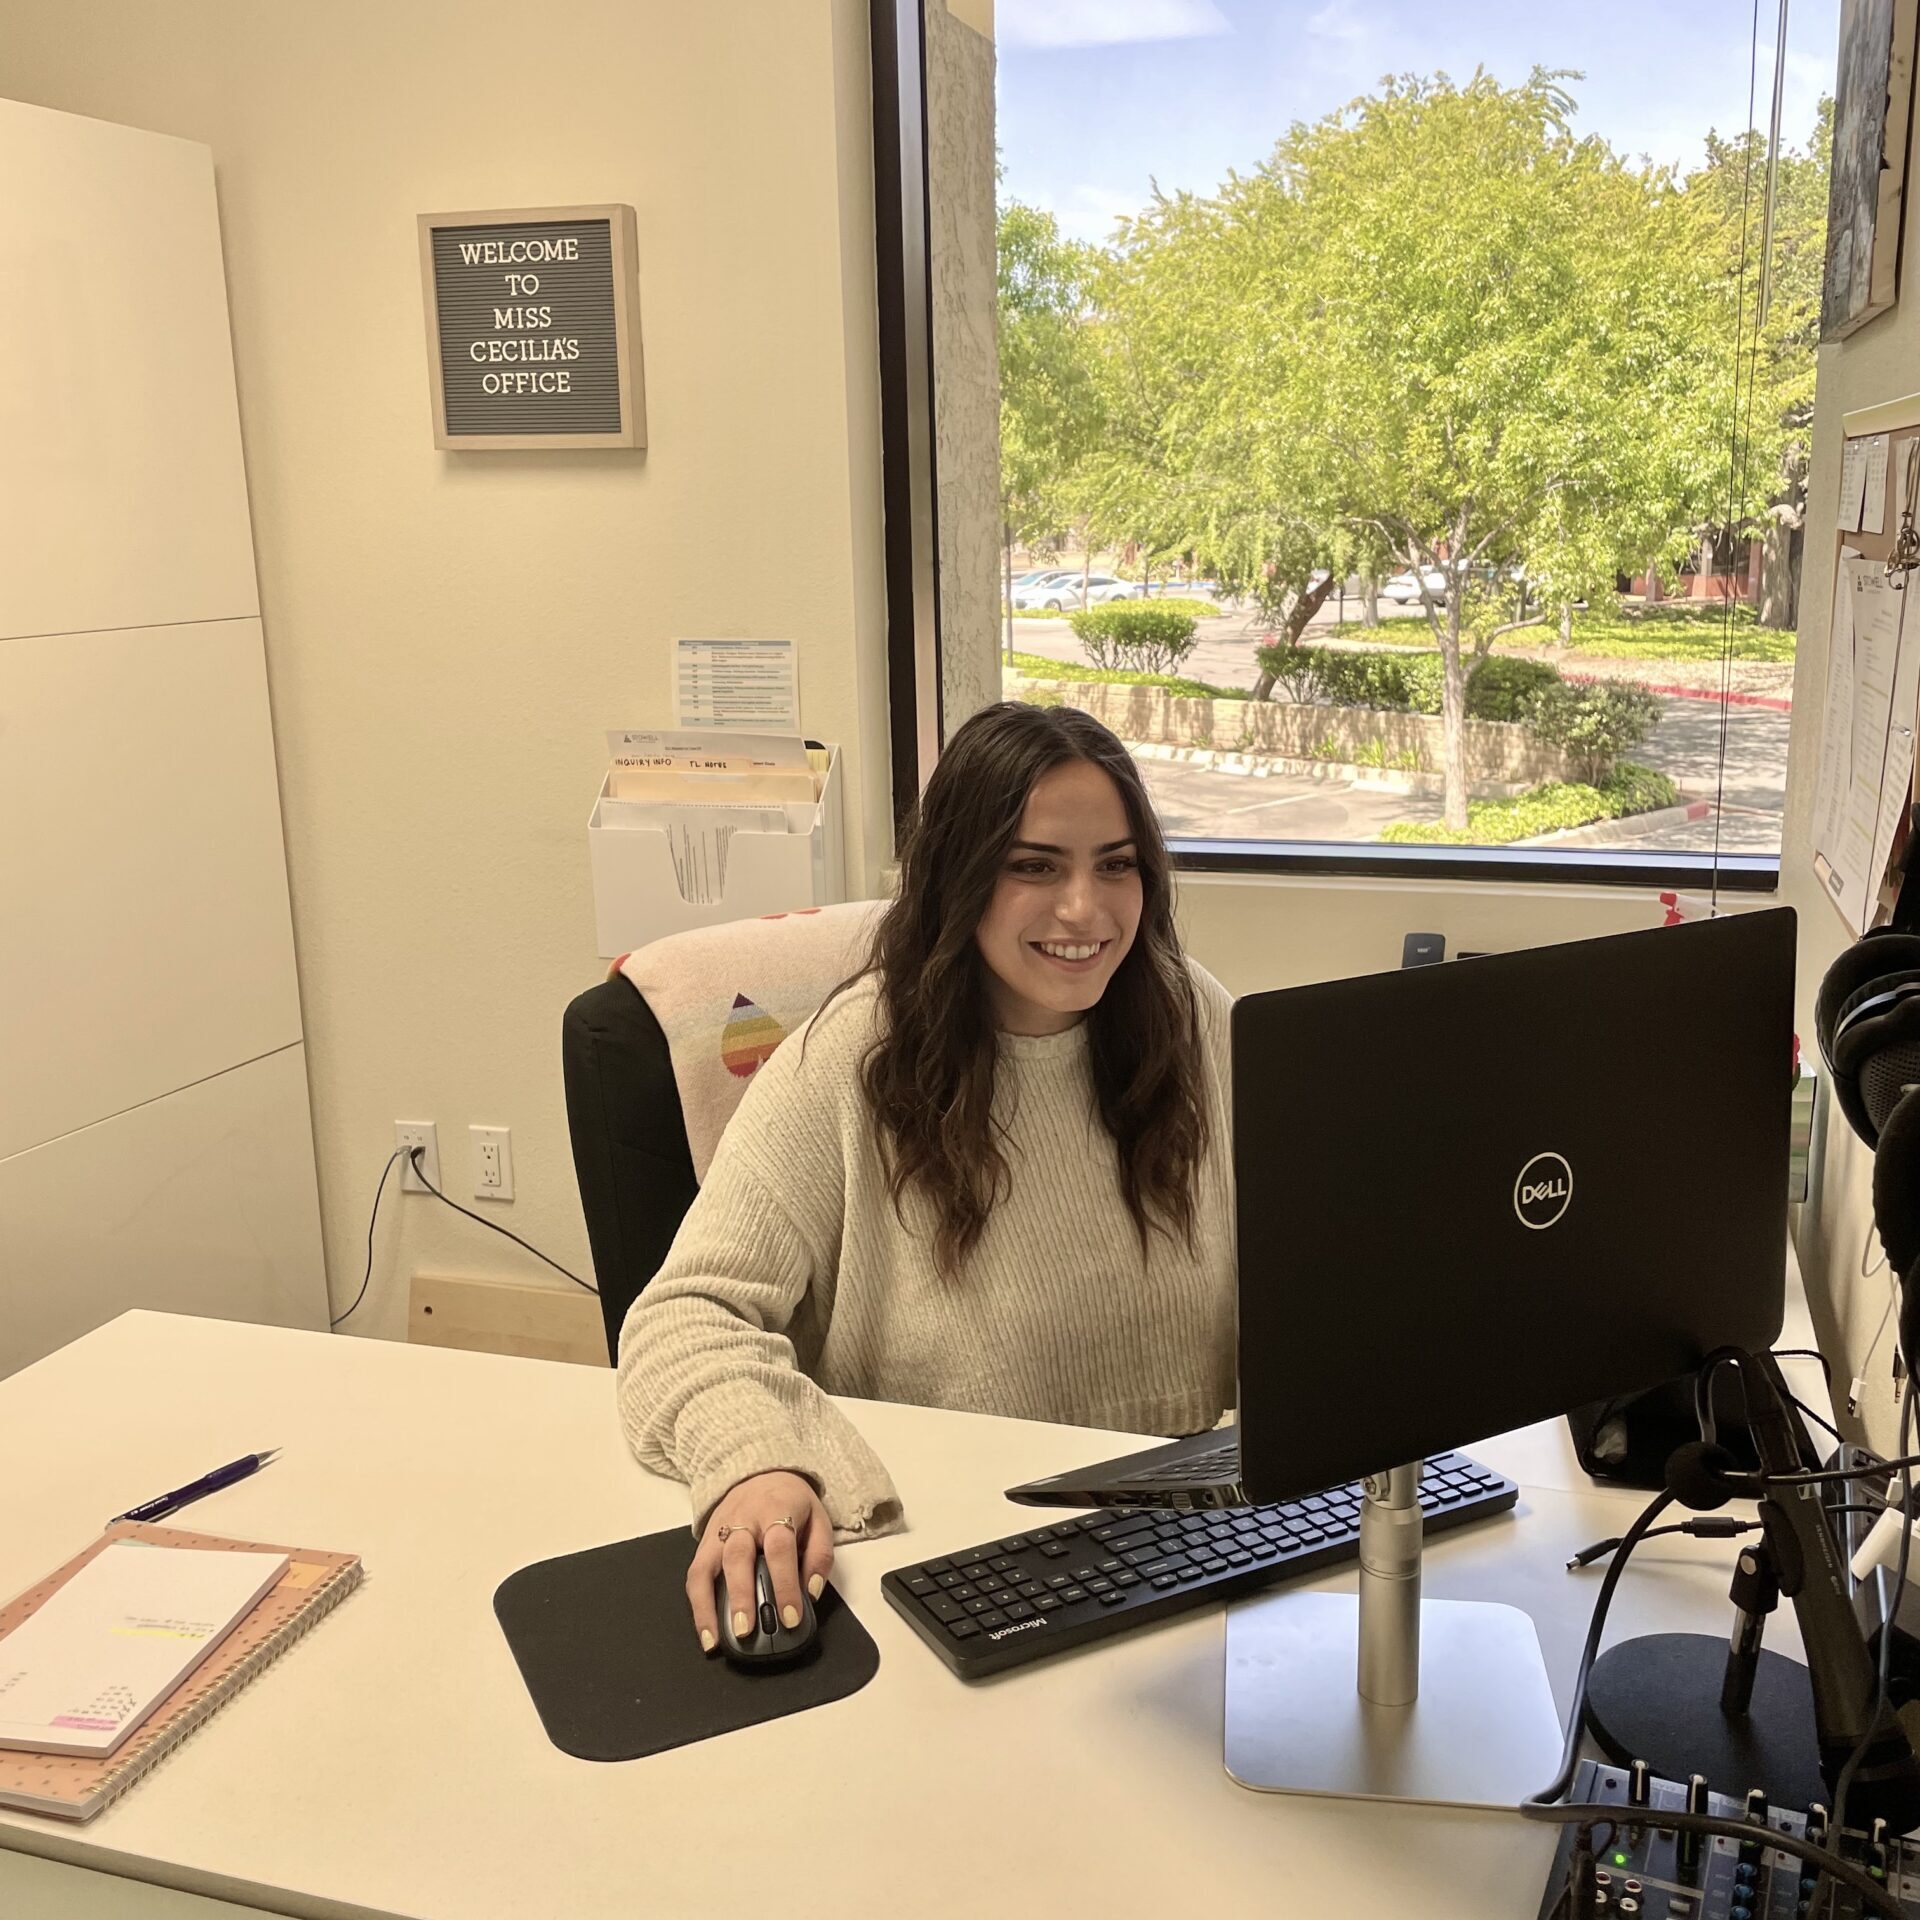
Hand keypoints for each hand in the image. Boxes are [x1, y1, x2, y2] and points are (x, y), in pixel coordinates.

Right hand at [687, 1471, 832, 1654]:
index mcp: (776, 1512)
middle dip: (741, 1596)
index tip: (791, 1617)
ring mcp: (719, 1532)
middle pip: (737, 1557)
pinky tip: (706, 1632)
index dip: (785, 1584)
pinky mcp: (704, 1543)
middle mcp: (743, 1521)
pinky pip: (694, 1575)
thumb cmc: (790, 1502)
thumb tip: (811, 1592)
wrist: (760, 1473)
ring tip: (716, 1641)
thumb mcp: (818, 1520)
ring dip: (708, 1606)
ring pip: (706, 1567)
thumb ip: (820, 1556)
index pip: (780, 1549)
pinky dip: (696, 1606)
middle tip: (746, 1630)